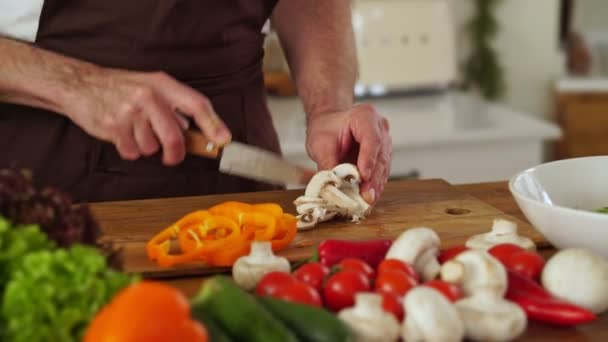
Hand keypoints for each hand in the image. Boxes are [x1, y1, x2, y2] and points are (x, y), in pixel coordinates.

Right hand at [59, 68, 230, 164]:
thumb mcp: (152, 86)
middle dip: (176, 154)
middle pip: (175, 137)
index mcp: (163, 84)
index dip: (213, 124)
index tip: (224, 140)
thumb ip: (175, 106)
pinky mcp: (113, 126)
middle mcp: (148, 96)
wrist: (81, 84)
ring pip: (152, 148)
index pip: (197, 104)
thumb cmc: (122, 87)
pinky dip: (130, 150)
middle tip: (172, 156)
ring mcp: (130, 111)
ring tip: (135, 132)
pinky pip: (132, 153)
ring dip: (146, 148)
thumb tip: (199, 132)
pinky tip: (122, 135)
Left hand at [306, 104, 391, 204]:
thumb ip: (327, 162)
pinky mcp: (382, 157)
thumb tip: (333, 184)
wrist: (330, 124)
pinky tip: (368, 198)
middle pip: (381, 155)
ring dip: (376, 185)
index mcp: (365, 116)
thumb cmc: (326, 128)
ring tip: (367, 201)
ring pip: (383, 166)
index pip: (371, 138)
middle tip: (367, 196)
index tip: (364, 176)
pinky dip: (374, 186)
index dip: (369, 158)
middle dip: (373, 179)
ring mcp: (384, 143)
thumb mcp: (320, 143)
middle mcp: (380, 128)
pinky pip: (381, 173)